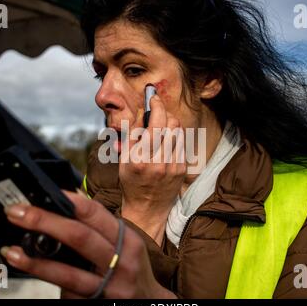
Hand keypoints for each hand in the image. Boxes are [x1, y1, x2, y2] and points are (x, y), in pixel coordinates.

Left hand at [0, 190, 175, 298]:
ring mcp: (109, 286)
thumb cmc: (132, 267)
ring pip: (68, 273)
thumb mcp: (126, 243)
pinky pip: (68, 292)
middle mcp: (121, 261)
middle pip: (79, 237)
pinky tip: (29, 271)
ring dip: (35, 261)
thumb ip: (101, 228)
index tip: (47, 192)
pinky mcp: (97, 304)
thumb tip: (66, 205)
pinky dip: (47, 280)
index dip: (70, 201)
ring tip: (11, 250)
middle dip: (45, 222)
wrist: (148, 302)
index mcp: (127, 240)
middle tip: (17, 213)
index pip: (97, 214)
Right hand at [119, 93, 185, 242]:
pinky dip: (174, 138)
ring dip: (170, 125)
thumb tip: (144, 110)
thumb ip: (133, 133)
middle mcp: (158, 162)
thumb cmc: (132, 181)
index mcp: (140, 158)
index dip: (156, 105)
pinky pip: (182, 143)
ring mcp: (173, 166)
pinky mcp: (182, 169)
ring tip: (160, 130)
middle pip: (171, 123)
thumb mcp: (124, 158)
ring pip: (179, 131)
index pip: (154, 123)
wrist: (147, 207)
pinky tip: (166, 144)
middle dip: (164, 113)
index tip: (153, 97)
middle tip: (157, 113)